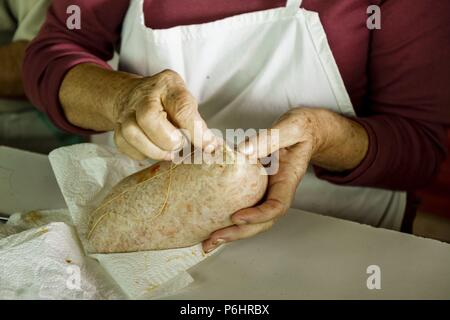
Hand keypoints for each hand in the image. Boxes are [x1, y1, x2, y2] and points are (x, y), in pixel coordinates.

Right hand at [113, 69, 219, 159]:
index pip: (181, 107)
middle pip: (148, 118)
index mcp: (168, 85)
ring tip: (169, 153)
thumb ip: (197, 122)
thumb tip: (211, 146)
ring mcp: (127, 112)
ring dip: (154, 150)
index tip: (208, 146)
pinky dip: (142, 153)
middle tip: (179, 145)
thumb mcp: (186, 102)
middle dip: (168, 139)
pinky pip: (125, 145)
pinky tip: (154, 150)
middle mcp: (143, 96)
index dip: (196, 130)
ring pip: (132, 133)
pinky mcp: (117, 128)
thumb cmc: (167, 101)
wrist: (134, 95)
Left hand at [202, 108, 317, 252]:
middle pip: (261, 222)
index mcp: (287, 180)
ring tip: (208, 242)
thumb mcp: (289, 128)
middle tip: (214, 238)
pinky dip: (226, 219)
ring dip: (230, 232)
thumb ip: (268, 138)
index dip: (258, 215)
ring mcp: (265, 192)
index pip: (277, 206)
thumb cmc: (299, 129)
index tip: (237, 216)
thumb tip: (242, 152)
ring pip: (251, 220)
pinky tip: (210, 225)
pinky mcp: (253, 189)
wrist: (303, 132)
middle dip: (238, 233)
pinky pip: (242, 206)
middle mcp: (276, 191)